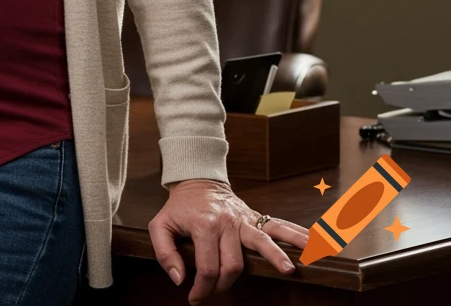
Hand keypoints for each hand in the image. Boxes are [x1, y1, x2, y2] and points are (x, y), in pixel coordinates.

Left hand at [149, 179, 308, 303]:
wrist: (197, 180)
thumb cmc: (179, 207)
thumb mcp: (160, 225)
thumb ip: (164, 252)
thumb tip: (179, 279)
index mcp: (203, 225)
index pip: (207, 266)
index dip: (202, 288)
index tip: (195, 298)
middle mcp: (226, 222)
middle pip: (233, 263)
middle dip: (225, 284)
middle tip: (216, 293)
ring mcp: (243, 219)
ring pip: (263, 239)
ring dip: (278, 255)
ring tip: (291, 270)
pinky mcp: (255, 217)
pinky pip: (277, 225)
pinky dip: (297, 234)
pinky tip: (314, 243)